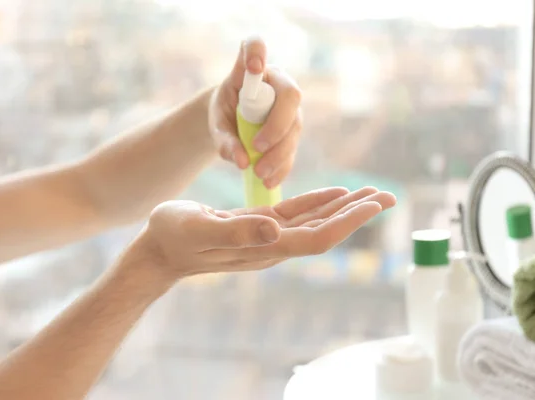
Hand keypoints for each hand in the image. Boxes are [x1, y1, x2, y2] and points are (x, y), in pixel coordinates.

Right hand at [133, 187, 395, 279]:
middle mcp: (272, 244)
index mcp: (264, 246)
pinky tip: (337, 193)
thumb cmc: (173, 237)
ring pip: (316, 221)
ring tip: (373, 193)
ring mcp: (267, 235)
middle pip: (326, 231)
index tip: (374, 205)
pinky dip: (319, 202)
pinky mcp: (259, 224)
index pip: (317, 237)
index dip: (347, 222)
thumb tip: (275, 230)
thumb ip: (236, 232)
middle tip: (390, 197)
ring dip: (346, 208)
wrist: (159, 248)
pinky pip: (297, 213)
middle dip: (359, 215)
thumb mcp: (199, 229)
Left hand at [208, 36, 301, 188]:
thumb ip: (223, 139)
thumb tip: (241, 161)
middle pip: (291, 97)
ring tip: (259, 173)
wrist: (232, 123)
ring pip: (295, 127)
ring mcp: (291, 109)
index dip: (257, 51)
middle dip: (277, 125)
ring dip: (279, 153)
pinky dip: (282, 167)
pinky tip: (269, 180)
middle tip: (256, 148)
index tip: (254, 67)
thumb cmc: (224, 112)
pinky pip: (294, 149)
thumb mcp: (217, 123)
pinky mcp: (294, 132)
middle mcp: (279, 84)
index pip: (256, 46)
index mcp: (254, 70)